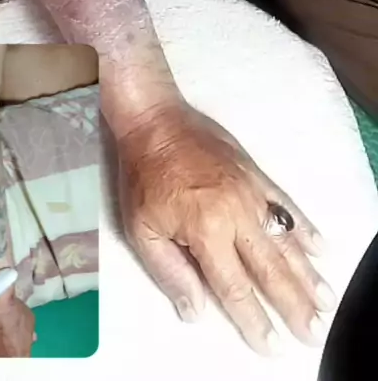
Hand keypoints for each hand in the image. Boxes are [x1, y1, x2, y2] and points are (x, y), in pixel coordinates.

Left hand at [117, 101, 335, 354]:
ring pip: (285, 240)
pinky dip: (304, 227)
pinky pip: (286, 205)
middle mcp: (236, 214)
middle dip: (293, 304)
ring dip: (307, 273)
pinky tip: (319, 247)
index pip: (235, 286)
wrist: (155, 122)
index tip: (271, 344)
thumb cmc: (143, 176)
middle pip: (271, 269)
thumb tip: (194, 310)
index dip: (254, 320)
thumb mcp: (141, 229)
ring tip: (324, 299)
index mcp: (207, 230)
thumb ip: (170, 272)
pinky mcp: (256, 174)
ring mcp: (251, 192)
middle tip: (313, 331)